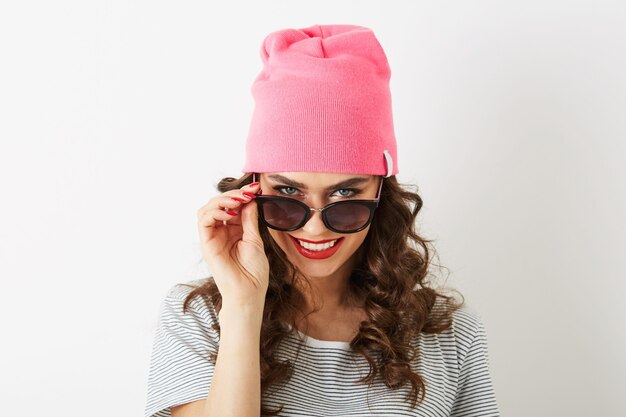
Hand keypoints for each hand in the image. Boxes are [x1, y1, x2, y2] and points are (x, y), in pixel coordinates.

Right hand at [196, 182, 268, 308]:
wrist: (249, 292)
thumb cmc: (253, 271)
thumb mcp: (255, 239)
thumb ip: (250, 219)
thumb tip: (250, 199)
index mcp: (233, 230)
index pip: (233, 205)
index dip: (242, 194)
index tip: (256, 187)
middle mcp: (221, 231)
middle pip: (218, 204)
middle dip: (233, 194)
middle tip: (248, 192)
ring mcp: (212, 237)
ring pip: (207, 209)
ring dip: (222, 200)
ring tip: (238, 201)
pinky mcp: (206, 243)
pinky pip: (204, 221)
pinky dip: (215, 212)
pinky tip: (230, 214)